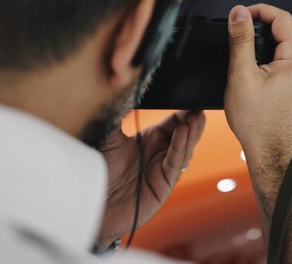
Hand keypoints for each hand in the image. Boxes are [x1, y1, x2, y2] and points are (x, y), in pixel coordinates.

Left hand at [95, 110, 204, 250]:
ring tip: (195, 116)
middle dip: (193, 120)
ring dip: (191, 132)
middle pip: (184, 134)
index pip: (174, 121)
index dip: (183, 111)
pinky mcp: (164, 183)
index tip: (191, 97)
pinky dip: (180, 146)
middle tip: (199, 106)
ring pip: (184, 147)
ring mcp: (164, 168)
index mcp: (152, 139)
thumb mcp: (109, 137)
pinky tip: (183, 131)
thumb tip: (124, 89)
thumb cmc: (99, 171)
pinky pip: (175, 162)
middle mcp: (161, 152)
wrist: (92, 202)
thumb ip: (119, 114)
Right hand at [224, 5, 291, 262]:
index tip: (238, 16)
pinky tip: (251, 68)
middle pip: (283, 29)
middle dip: (258, 27)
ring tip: (241, 52)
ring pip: (282, 45)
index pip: (281, 17)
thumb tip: (239, 12)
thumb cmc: (257, 120)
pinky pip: (283, 59)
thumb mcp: (242, 74)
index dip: (258, 11)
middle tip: (236, 34)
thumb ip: (241, 40)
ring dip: (262, 42)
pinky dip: (267, 57)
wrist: (270, 151)